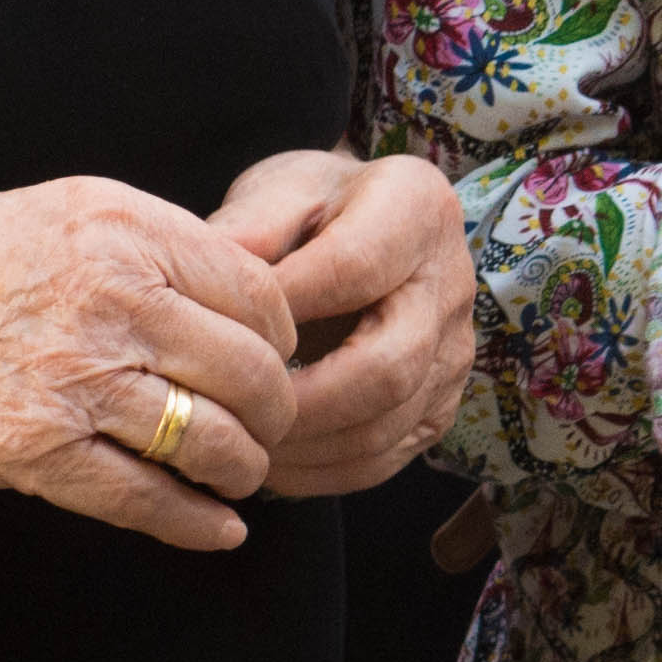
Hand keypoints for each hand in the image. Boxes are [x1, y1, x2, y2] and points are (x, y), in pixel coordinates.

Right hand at [0, 177, 305, 554]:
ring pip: (211, 438)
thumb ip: (153, 252)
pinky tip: (219, 530)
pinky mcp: (33, 448)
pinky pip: (144, 498)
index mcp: (126, 229)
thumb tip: (241, 301)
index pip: (259, 292)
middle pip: (252, 370)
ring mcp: (74, 376)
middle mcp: (114, 297)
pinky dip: (195, 523)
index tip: (275, 360)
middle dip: (276, 411)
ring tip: (239, 474)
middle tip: (271, 429)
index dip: (281, 337)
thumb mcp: (65, 215)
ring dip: (242, 468)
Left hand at [206, 147, 481, 495]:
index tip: (218, 329)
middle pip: (389, 366)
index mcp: (418, 210)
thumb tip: (207, 268)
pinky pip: (383, 458)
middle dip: (301, 402)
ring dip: (304, 448)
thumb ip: (251, 225)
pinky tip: (269, 461)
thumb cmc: (316, 206)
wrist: (370, 226)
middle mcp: (451, 285)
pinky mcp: (440, 406)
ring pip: (386, 425)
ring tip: (238, 442)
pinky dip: (319, 473)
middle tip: (230, 412)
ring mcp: (454, 353)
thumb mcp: (282, 188)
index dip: (283, 307)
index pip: (355, 269)